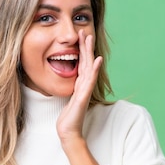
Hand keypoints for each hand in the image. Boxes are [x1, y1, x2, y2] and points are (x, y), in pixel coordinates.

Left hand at [56, 29, 102, 144]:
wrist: (68, 132)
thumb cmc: (68, 118)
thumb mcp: (67, 100)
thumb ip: (71, 90)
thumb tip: (69, 84)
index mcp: (79, 85)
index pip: (82, 64)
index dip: (82, 50)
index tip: (81, 37)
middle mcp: (84, 85)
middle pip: (86, 62)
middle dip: (86, 47)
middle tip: (85, 31)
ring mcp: (85, 90)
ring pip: (88, 67)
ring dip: (90, 52)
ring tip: (90, 38)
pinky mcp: (83, 96)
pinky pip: (89, 80)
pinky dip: (94, 69)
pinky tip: (97, 59)